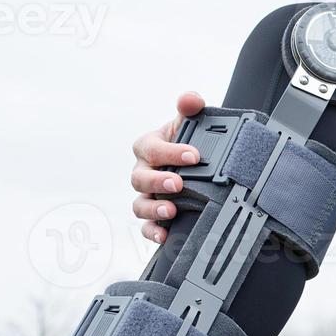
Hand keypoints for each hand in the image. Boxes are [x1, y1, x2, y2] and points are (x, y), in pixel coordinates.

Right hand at [130, 91, 203, 243]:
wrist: (196, 163)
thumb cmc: (187, 141)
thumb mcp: (189, 123)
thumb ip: (190, 107)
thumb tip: (190, 99)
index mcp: (148, 147)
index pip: (153, 149)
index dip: (171, 152)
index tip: (194, 155)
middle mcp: (143, 172)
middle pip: (140, 179)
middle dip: (158, 182)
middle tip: (178, 184)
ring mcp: (147, 195)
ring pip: (139, 204)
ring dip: (153, 209)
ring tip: (171, 211)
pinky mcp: (153, 215)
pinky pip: (145, 226)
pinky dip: (152, 232)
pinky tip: (165, 235)